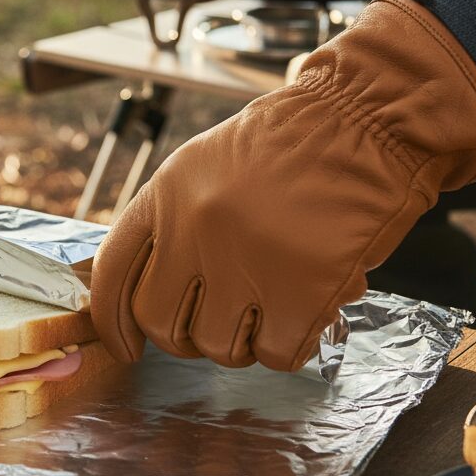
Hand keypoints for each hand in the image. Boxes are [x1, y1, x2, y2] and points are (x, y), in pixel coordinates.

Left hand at [91, 0, 475, 370]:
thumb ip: (170, 223)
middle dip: (185, 336)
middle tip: (218, 321)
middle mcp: (193, 228)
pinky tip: (302, 318)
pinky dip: (288, 347)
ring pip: (215, 346)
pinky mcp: (299, 289)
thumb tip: (154, 290)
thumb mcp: (202, 166)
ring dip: (242, 341)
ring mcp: (244, 260)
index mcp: (164, 194)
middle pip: (159, 321)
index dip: (111, 321)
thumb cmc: (290, 145)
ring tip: (269, 307)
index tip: (125, 346)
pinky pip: (274, 354)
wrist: (364, 120)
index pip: (112, 272)